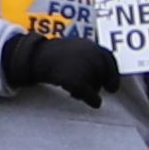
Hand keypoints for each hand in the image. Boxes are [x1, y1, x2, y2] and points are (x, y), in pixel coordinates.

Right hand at [3, 26, 124, 99]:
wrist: (36, 57)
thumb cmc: (55, 55)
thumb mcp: (76, 50)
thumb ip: (90, 58)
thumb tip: (107, 78)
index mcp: (91, 46)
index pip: (109, 60)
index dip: (112, 75)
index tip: (112, 87)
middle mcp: (91, 54)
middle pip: (103, 75)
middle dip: (97, 83)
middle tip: (87, 88)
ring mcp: (83, 67)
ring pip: (97, 85)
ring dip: (89, 90)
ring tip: (74, 87)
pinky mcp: (76, 80)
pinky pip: (91, 95)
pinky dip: (93, 100)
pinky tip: (94, 103)